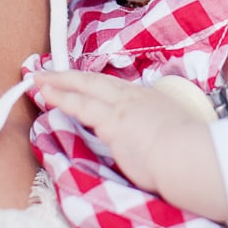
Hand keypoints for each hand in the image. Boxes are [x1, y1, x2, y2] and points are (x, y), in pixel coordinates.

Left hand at [35, 69, 227, 219]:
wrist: (189, 156)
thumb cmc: (187, 150)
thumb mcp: (171, 129)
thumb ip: (153, 128)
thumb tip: (147, 137)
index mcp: (146, 99)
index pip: (111, 87)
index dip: (89, 83)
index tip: (76, 81)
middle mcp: (131, 98)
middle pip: (93, 81)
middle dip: (66, 76)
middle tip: (44, 71)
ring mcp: (121, 108)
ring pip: (83, 89)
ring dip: (57, 84)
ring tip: (38, 81)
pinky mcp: (112, 123)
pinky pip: (81, 106)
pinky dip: (61, 98)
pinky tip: (47, 96)